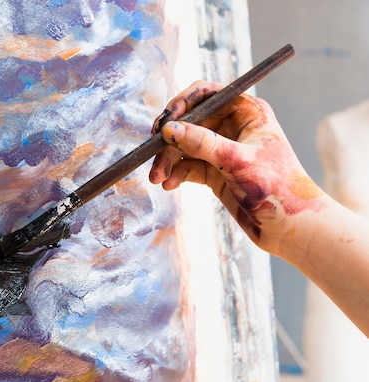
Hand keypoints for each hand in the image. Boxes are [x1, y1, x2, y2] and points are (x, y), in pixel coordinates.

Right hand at [148, 81, 324, 255]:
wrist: (290, 227)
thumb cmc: (277, 187)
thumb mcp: (237, 161)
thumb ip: (202, 144)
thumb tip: (168, 130)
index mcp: (246, 112)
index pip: (206, 94)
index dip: (182, 104)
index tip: (165, 122)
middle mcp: (232, 127)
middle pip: (188, 122)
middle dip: (169, 139)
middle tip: (151, 153)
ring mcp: (221, 150)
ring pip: (184, 146)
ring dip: (167, 160)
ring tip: (157, 178)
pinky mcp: (215, 173)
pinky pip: (187, 167)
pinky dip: (176, 174)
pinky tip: (169, 185)